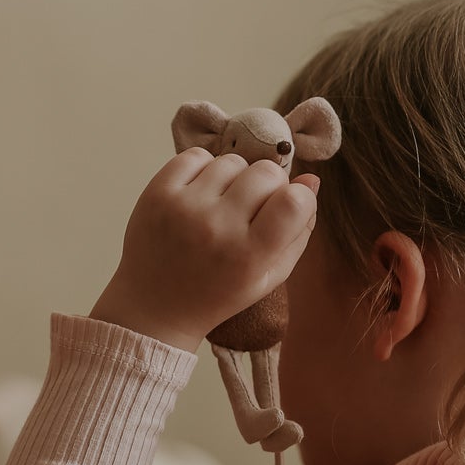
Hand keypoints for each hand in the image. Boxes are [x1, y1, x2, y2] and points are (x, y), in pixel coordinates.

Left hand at [90, 150, 319, 351]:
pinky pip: (196, 156)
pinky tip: (198, 197)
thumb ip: (297, 233)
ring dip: (233, 179)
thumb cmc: (217, 294)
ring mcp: (185, 208)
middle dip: (266, 187)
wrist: (153, 308)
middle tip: (249, 210)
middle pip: (267, 172)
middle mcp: (217, 228)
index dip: (297, 198)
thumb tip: (310, 180)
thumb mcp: (265, 278)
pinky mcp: (157, 193)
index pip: (294, 201)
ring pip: (232, 161)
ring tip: (220, 207)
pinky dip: (203, 170)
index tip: (284, 209)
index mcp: (249, 257)